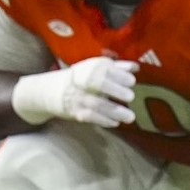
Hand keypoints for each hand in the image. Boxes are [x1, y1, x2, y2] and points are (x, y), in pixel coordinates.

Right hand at [12, 56, 138, 127]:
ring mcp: (78, 97)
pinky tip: (115, 123)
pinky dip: (103, 120)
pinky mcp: (75, 112)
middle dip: (116, 90)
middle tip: (131, 96)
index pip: (105, 69)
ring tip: (130, 117)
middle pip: (99, 84)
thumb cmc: (82, 77)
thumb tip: (136, 67)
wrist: (53, 90)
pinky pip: (90, 117)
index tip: (132, 81)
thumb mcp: (96, 68)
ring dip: (114, 111)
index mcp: (91, 68)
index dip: (119, 75)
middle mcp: (83, 81)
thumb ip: (116, 67)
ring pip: (96, 104)